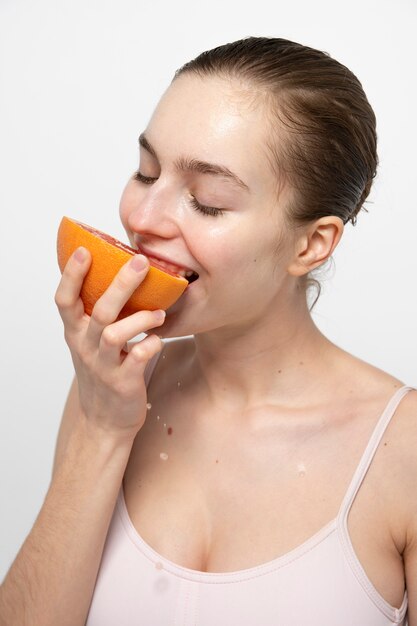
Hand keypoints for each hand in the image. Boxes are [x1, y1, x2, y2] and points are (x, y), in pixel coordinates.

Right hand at [55, 247, 164, 439]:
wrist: (105, 421)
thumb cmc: (103, 372)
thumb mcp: (92, 342)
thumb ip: (100, 314)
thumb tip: (124, 274)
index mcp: (76, 332)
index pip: (65, 300)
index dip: (72, 275)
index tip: (84, 250)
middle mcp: (86, 346)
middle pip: (99, 310)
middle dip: (120, 284)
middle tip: (141, 261)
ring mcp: (103, 365)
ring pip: (115, 334)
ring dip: (140, 318)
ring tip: (159, 312)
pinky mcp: (123, 382)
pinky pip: (137, 358)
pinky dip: (151, 345)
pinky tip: (159, 340)